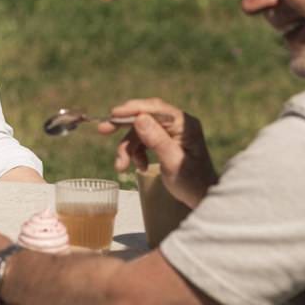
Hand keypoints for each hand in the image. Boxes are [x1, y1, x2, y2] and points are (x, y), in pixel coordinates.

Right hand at [97, 96, 218, 208]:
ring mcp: (171, 132)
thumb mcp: (172, 162)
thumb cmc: (192, 182)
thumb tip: (139, 119)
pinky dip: (136, 153)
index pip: (155, 108)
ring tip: (121, 166)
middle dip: (123, 127)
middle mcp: (177, 124)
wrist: (201, 196)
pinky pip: (144, 141)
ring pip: (140, 132)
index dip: (133, 109)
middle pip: (144, 117)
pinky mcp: (165, 141)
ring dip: (128, 148)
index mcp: (184, 124)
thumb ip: (156, 140)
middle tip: (103, 129)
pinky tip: (139, 166)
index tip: (114, 113)